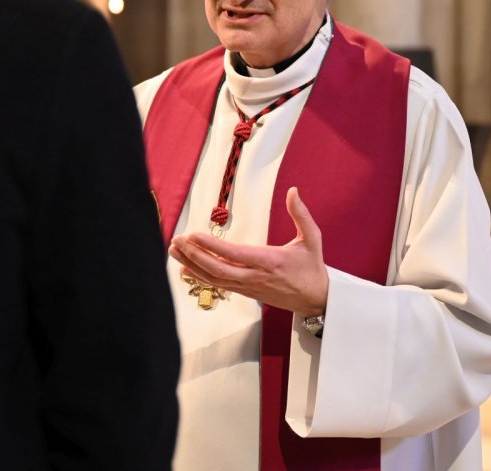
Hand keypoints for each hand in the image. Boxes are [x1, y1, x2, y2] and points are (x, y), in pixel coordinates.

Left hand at [168, 187, 328, 315]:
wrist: (316, 299)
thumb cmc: (312, 268)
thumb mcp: (312, 239)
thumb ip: (301, 214)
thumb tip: (293, 191)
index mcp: (270, 261)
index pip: (235, 254)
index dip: (212, 246)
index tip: (193, 234)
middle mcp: (255, 277)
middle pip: (218, 269)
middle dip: (194, 255)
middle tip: (177, 241)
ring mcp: (249, 287)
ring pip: (215, 279)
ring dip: (192, 265)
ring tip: (174, 252)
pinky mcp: (246, 292)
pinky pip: (219, 285)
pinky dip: (200, 277)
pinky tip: (185, 269)